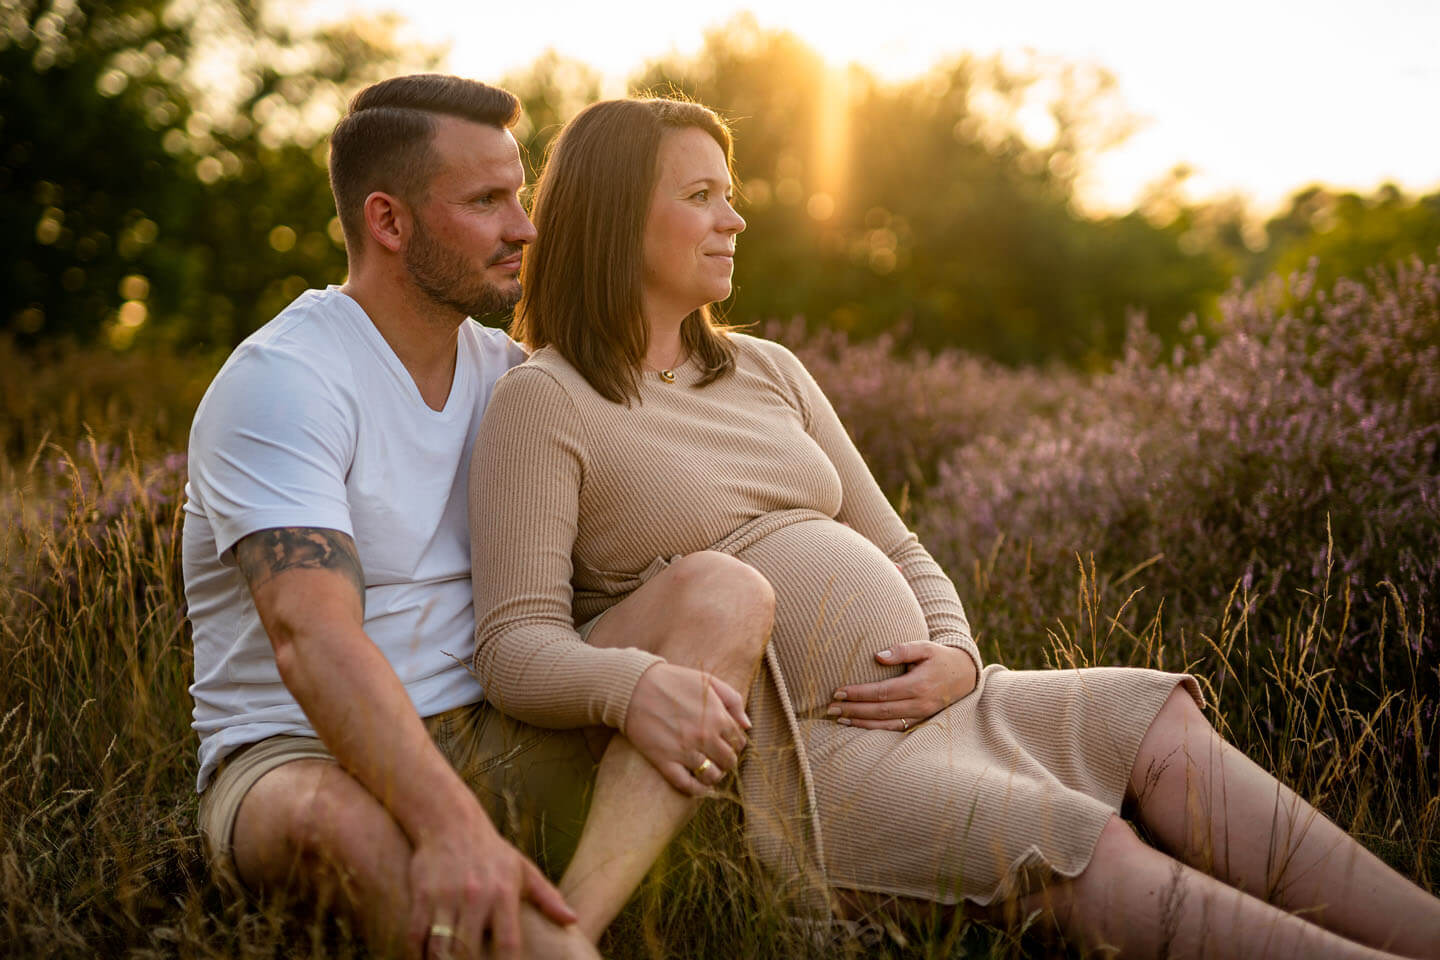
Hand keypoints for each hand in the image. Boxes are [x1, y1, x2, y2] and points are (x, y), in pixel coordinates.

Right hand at [406, 811, 576, 959]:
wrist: (451, 821)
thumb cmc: (493, 851)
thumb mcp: (523, 870)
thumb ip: (547, 898)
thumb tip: (572, 920)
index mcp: (504, 894)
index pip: (508, 943)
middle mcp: (476, 896)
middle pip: (468, 951)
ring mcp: (447, 896)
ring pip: (440, 947)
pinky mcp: (422, 894)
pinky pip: (415, 936)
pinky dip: (417, 953)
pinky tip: (424, 958)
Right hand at [623, 662, 751, 795]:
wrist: (635, 686)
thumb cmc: (673, 681)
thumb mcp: (708, 681)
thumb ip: (732, 700)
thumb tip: (747, 725)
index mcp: (718, 717)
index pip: (739, 742)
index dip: (735, 743)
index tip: (726, 742)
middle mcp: (705, 737)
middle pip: (729, 761)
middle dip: (726, 760)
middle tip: (718, 757)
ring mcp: (684, 751)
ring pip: (711, 776)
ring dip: (714, 775)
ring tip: (708, 770)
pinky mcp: (665, 761)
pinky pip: (687, 785)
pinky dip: (696, 790)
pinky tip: (698, 787)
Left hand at [828, 641, 977, 731]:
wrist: (965, 676)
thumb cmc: (940, 658)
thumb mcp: (925, 647)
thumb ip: (902, 649)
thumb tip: (878, 655)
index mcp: (918, 685)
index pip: (882, 692)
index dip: (859, 693)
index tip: (838, 691)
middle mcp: (919, 704)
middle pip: (880, 710)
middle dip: (853, 709)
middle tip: (830, 707)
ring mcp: (920, 716)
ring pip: (886, 723)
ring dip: (860, 722)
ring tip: (839, 718)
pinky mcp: (920, 722)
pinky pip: (895, 729)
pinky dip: (875, 729)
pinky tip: (858, 725)